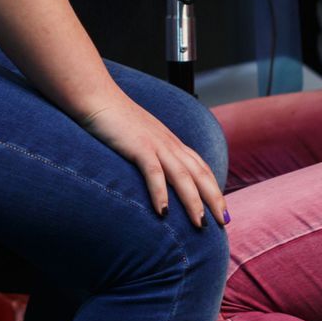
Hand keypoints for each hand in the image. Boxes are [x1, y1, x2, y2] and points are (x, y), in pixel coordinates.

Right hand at [76, 95, 227, 227]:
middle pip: (199, 174)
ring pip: (183, 176)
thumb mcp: (140, 137)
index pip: (200, 167)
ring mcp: (155, 144)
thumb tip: (157, 173)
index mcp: (171, 142)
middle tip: (224, 222)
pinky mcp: (138, 146)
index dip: (214, 188)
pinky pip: (153, 172)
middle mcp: (169, 143)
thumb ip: (151, 152)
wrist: (97, 96)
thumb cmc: (115, 119)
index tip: (222, 209)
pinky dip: (160, 193)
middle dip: (214, 199)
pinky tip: (163, 213)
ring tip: (201, 224)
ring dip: (194, 202)